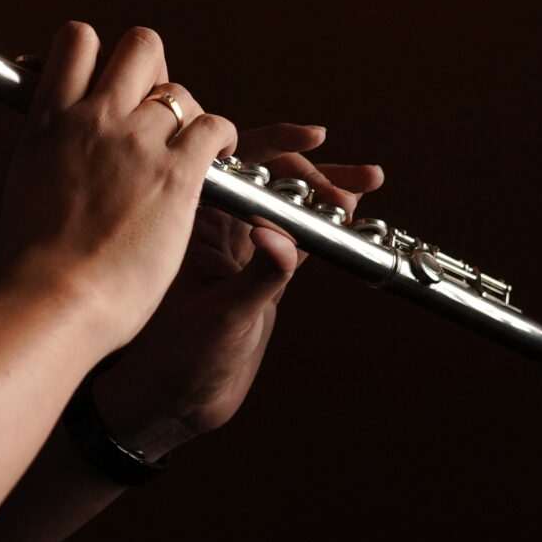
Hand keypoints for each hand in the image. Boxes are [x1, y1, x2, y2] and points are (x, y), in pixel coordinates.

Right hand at [0, 22, 238, 354]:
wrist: (52, 300)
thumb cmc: (34, 261)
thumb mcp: (25, 182)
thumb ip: (51, 149)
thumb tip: (61, 142)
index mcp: (48, 119)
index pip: (78, 40)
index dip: (101, 56)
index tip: (108, 86)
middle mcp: (93, 118)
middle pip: (141, 46)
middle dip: (154, 72)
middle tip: (155, 112)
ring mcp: (136, 142)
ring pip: (182, 90)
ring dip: (189, 115)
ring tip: (187, 148)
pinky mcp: (176, 173)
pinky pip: (214, 126)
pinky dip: (220, 138)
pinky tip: (212, 160)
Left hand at [88, 124, 382, 458]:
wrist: (174, 402)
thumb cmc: (177, 358)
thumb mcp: (223, 316)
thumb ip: (259, 276)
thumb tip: (282, 238)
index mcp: (192, 220)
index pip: (235, 164)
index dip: (275, 145)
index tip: (313, 140)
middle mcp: (213, 225)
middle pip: (267, 178)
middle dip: (312, 173)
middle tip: (350, 189)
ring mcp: (239, 247)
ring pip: (286, 204)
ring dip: (325, 192)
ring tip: (367, 181)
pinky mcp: (259, 271)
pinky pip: (297, 235)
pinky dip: (325, 224)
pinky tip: (351, 216)